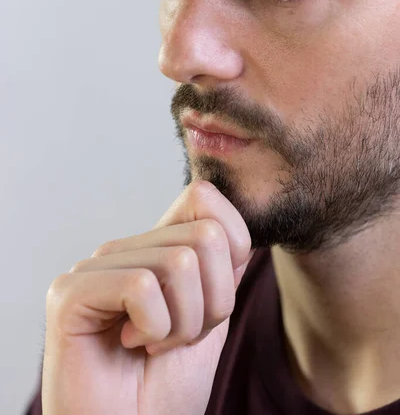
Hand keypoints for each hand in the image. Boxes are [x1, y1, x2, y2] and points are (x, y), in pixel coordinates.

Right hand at [42, 180, 253, 414]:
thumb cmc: (167, 383)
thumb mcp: (211, 314)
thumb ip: (222, 264)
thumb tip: (231, 223)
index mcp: (155, 247)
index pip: (204, 197)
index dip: (233, 250)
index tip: (211, 303)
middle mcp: (124, 248)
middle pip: (207, 236)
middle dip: (213, 304)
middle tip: (179, 335)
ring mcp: (95, 266)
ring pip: (181, 263)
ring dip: (184, 324)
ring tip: (154, 343)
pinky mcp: (70, 293)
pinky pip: (142, 287)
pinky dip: (153, 330)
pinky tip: (130, 344)